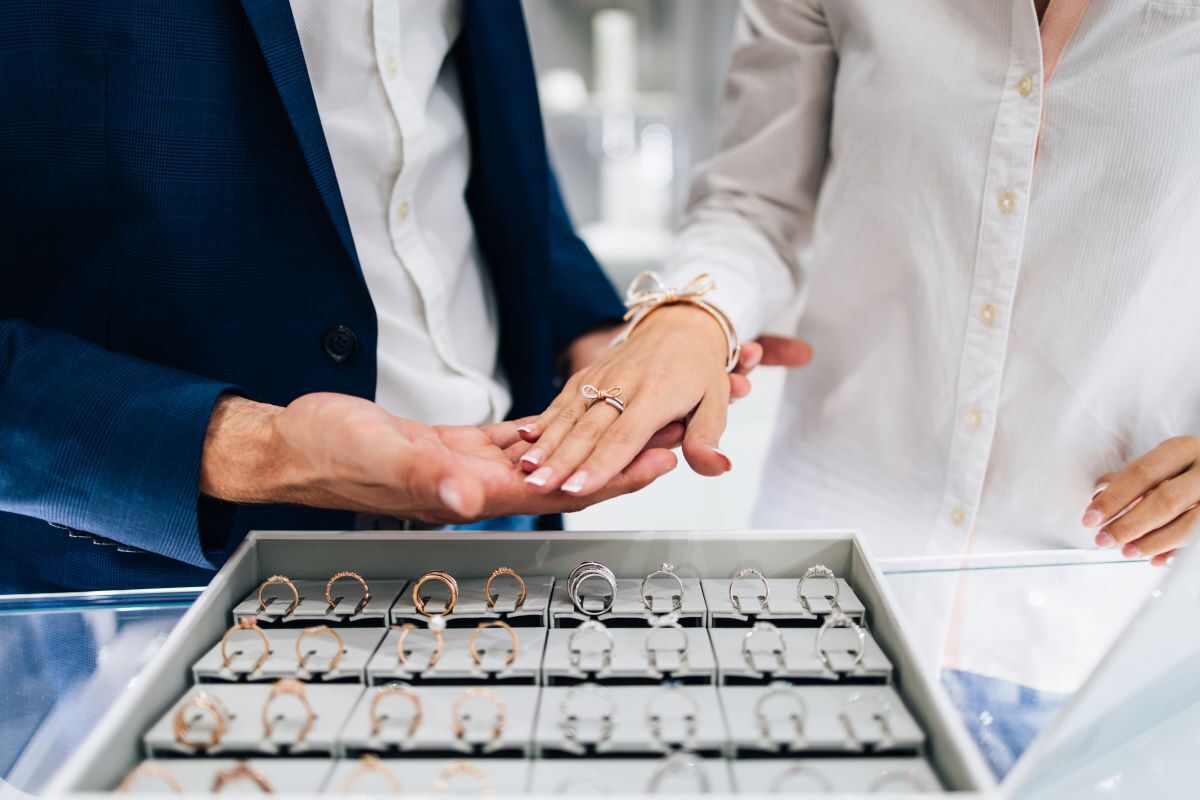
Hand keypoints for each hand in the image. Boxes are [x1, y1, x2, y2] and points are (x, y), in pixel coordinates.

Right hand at [199, 393, 676, 522]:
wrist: (294, 446)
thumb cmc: (327, 453)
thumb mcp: (377, 456)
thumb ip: (425, 479)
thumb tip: (473, 498)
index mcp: (469, 490)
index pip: (563, 488)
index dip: (615, 477)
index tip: (661, 458)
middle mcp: (478, 484)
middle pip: (569, 473)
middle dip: (622, 457)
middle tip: (672, 432)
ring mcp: (467, 467)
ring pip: (549, 456)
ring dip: (592, 441)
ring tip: (634, 421)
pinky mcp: (452, 446)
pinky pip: (513, 440)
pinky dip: (546, 429)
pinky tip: (567, 415)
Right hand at [519, 304, 810, 495]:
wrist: (681, 322)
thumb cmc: (698, 367)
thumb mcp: (716, 402)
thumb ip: (707, 437)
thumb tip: (717, 466)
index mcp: (657, 395)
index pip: (624, 439)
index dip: (599, 466)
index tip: (577, 489)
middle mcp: (625, 384)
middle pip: (588, 430)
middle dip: (561, 462)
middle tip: (538, 487)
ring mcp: (602, 377)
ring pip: (569, 415)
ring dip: (545, 444)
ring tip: (526, 470)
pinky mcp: (588, 374)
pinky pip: (563, 400)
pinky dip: (543, 421)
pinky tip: (524, 439)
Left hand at [1081, 436, 1199, 565]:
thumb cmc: (1190, 468)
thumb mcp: (1166, 462)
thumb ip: (1136, 479)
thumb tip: (1098, 497)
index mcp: (1184, 449)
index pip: (1143, 473)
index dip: (1114, 497)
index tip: (1091, 516)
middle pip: (1165, 500)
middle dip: (1129, 524)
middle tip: (1104, 538)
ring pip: (1187, 525)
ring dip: (1152, 542)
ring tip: (1127, 551)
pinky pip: (1197, 541)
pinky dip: (1175, 552)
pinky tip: (1155, 558)